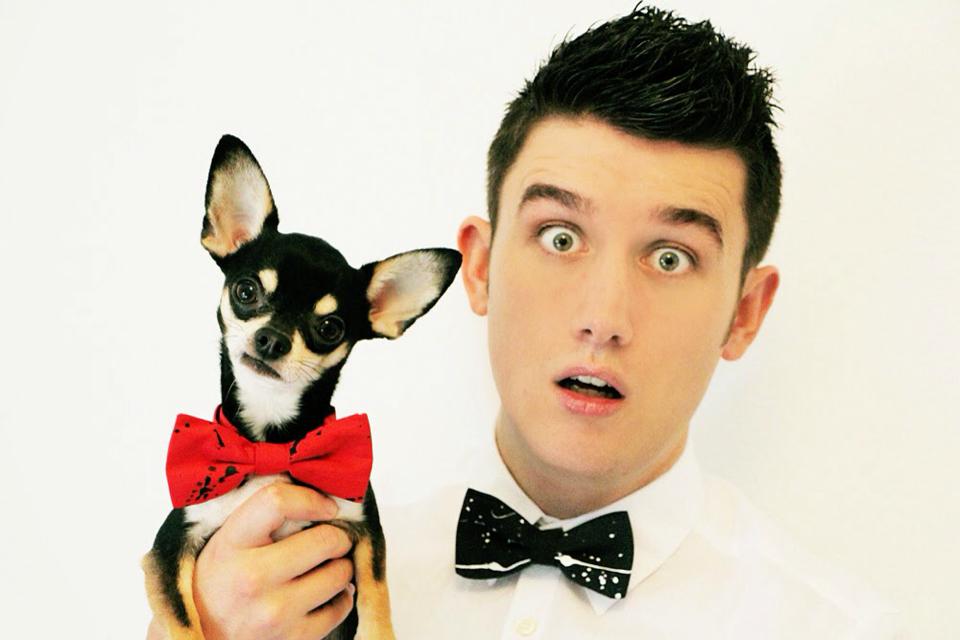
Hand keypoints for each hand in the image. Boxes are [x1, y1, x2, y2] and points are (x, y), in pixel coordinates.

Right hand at [193, 482, 354, 639]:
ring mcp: (274, 613)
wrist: (201, 639)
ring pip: (339, 574)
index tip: (326, 506)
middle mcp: (252, 579)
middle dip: (337, 537)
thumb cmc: (221, 583)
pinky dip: (340, 598)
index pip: (277, 502)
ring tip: (326, 567)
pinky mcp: (293, 639)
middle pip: (324, 540)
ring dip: (340, 567)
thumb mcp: (226, 542)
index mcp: (232, 544)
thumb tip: (318, 497)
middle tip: (331, 540)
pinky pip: (340, 607)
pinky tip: (323, 594)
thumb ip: (263, 517)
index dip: (311, 499)